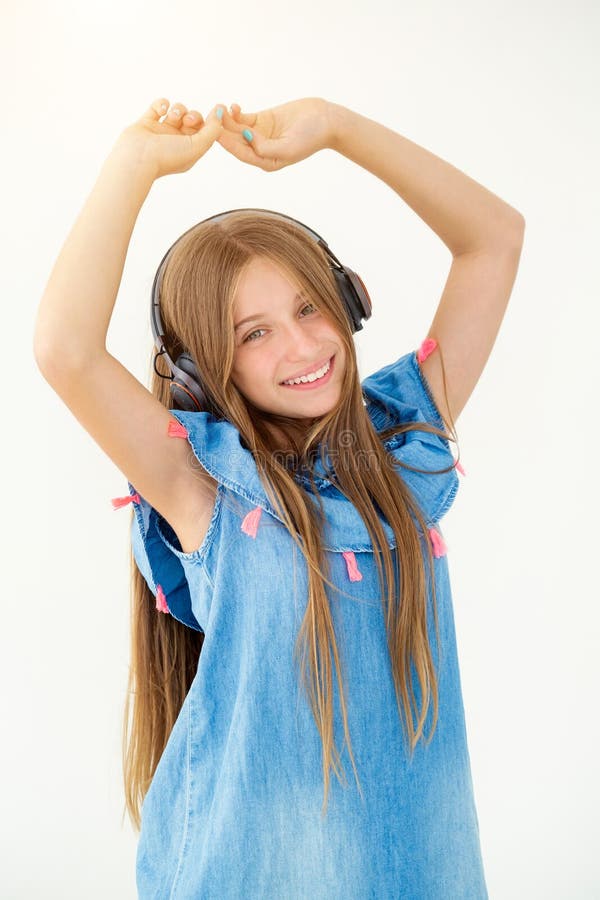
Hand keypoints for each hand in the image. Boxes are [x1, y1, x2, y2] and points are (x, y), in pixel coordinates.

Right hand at [115, 97, 224, 179]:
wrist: (137, 159)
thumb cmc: (167, 157)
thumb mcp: (197, 146)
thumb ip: (212, 130)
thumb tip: (220, 112)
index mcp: (189, 151)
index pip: (205, 130)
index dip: (209, 121)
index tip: (215, 111)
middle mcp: (176, 142)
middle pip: (192, 118)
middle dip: (192, 115)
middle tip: (187, 120)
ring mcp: (161, 132)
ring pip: (176, 111)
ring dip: (177, 110)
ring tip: (171, 117)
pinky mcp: (146, 123)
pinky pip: (158, 106)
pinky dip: (162, 103)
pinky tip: (161, 110)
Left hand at [217, 97, 333, 171]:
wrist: (327, 120)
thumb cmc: (311, 137)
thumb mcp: (288, 148)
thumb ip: (266, 148)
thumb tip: (246, 137)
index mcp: (266, 162)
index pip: (241, 153)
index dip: (227, 143)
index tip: (215, 132)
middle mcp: (260, 150)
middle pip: (236, 141)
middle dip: (223, 130)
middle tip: (211, 117)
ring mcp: (261, 135)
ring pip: (237, 129)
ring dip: (227, 120)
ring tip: (219, 108)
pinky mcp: (263, 121)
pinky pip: (244, 118)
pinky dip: (236, 113)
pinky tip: (231, 107)